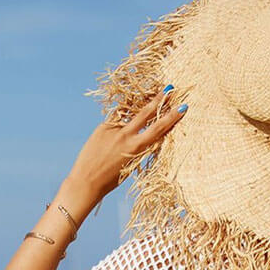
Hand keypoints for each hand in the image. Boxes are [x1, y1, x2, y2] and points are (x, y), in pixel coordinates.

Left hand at [67, 86, 187, 201]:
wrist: (87, 180)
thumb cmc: (111, 179)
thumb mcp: (130, 164)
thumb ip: (136, 147)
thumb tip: (140, 133)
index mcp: (136, 148)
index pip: (158, 129)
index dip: (171, 117)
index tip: (182, 107)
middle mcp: (125, 136)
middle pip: (146, 113)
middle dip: (159, 100)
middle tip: (169, 88)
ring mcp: (113, 129)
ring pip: (130, 114)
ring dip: (139, 107)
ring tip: (146, 100)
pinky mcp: (102, 127)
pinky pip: (115, 121)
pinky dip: (119, 124)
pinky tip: (115, 134)